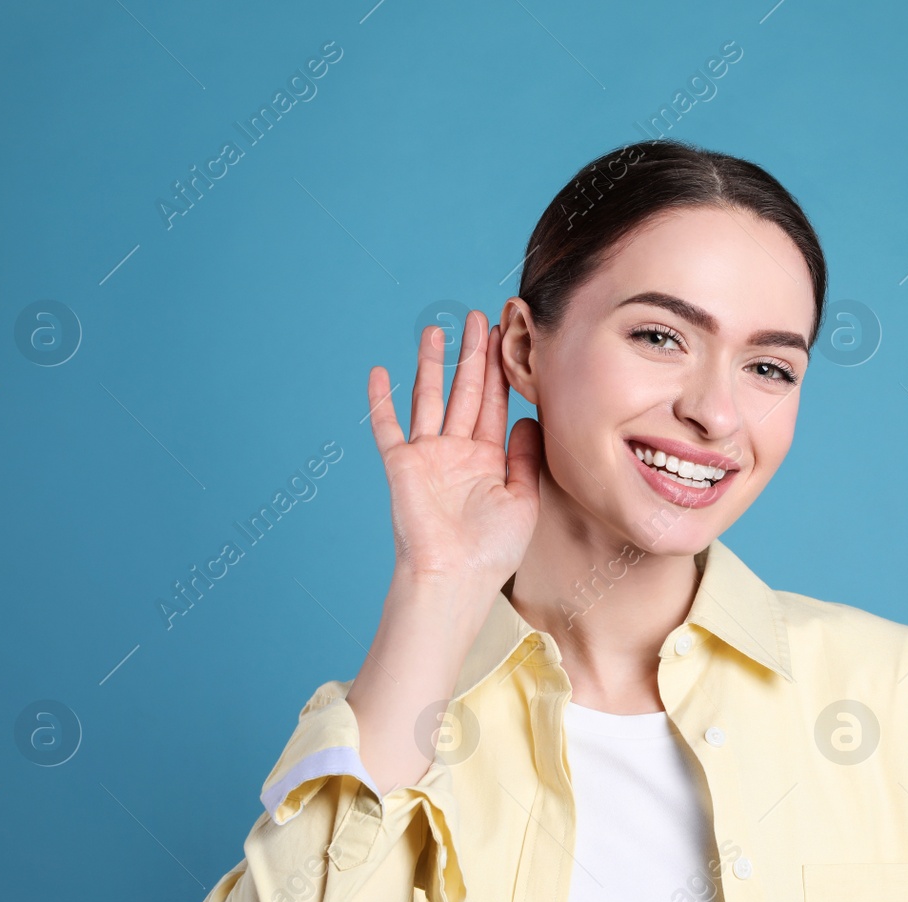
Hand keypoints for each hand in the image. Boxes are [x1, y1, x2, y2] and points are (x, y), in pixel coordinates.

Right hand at [366, 310, 542, 588]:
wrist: (455, 577)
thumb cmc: (492, 551)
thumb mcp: (523, 500)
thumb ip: (525, 457)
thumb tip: (527, 419)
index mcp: (488, 460)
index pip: (494, 405)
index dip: (499, 372)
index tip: (504, 338)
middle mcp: (457, 453)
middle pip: (465, 393)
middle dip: (472, 356)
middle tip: (477, 318)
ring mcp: (427, 457)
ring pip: (429, 399)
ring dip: (431, 365)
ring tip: (435, 331)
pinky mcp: (401, 465)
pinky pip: (388, 427)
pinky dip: (381, 401)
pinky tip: (380, 372)